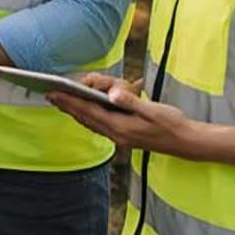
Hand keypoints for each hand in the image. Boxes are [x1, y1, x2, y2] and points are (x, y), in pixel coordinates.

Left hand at [46, 77, 199, 158]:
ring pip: (91, 122)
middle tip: (49, 94)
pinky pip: (99, 124)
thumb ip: (131, 102)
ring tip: (61, 100)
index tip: (54, 92)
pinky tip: (83, 111)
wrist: (185, 142)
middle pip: (85, 118)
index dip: (70, 101)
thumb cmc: (171, 124)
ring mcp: (119, 136)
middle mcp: (116, 134)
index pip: (89, 112)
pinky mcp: (124, 135)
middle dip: (67, 105)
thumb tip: (112, 93)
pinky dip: (87, 116)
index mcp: (120, 127)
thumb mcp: (152, 110)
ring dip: (75, 111)